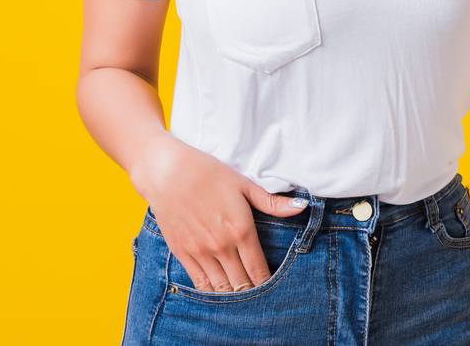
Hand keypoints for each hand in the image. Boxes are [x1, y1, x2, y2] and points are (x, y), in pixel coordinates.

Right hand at [130, 132, 307, 292]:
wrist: (168, 173)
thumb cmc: (209, 174)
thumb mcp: (245, 185)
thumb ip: (273, 202)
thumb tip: (302, 206)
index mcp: (241, 230)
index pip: (259, 270)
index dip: (268, 283)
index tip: (275, 289)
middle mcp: (221, 246)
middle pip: (242, 284)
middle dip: (253, 293)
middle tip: (261, 298)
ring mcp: (200, 253)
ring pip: (221, 288)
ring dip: (233, 295)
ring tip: (243, 297)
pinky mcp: (182, 254)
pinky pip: (200, 284)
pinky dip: (212, 292)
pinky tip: (220, 293)